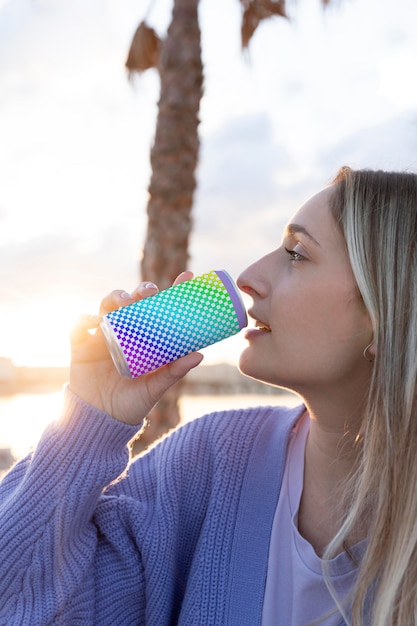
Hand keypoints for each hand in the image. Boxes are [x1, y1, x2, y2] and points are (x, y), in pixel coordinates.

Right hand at [68, 271, 203, 424]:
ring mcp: (102, 335)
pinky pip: (78, 326)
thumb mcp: (156, 387)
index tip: (188, 277)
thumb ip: (174, 372)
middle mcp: (125, 331)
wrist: (102, 419)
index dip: (173, 290)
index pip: (160, 308)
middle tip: (150, 293)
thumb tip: (199, 354)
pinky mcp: (81, 345)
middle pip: (133, 301)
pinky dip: (82, 320)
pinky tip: (91, 322)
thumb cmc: (133, 402)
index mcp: (145, 337)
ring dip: (114, 297)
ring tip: (123, 303)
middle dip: (141, 290)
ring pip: (106, 306)